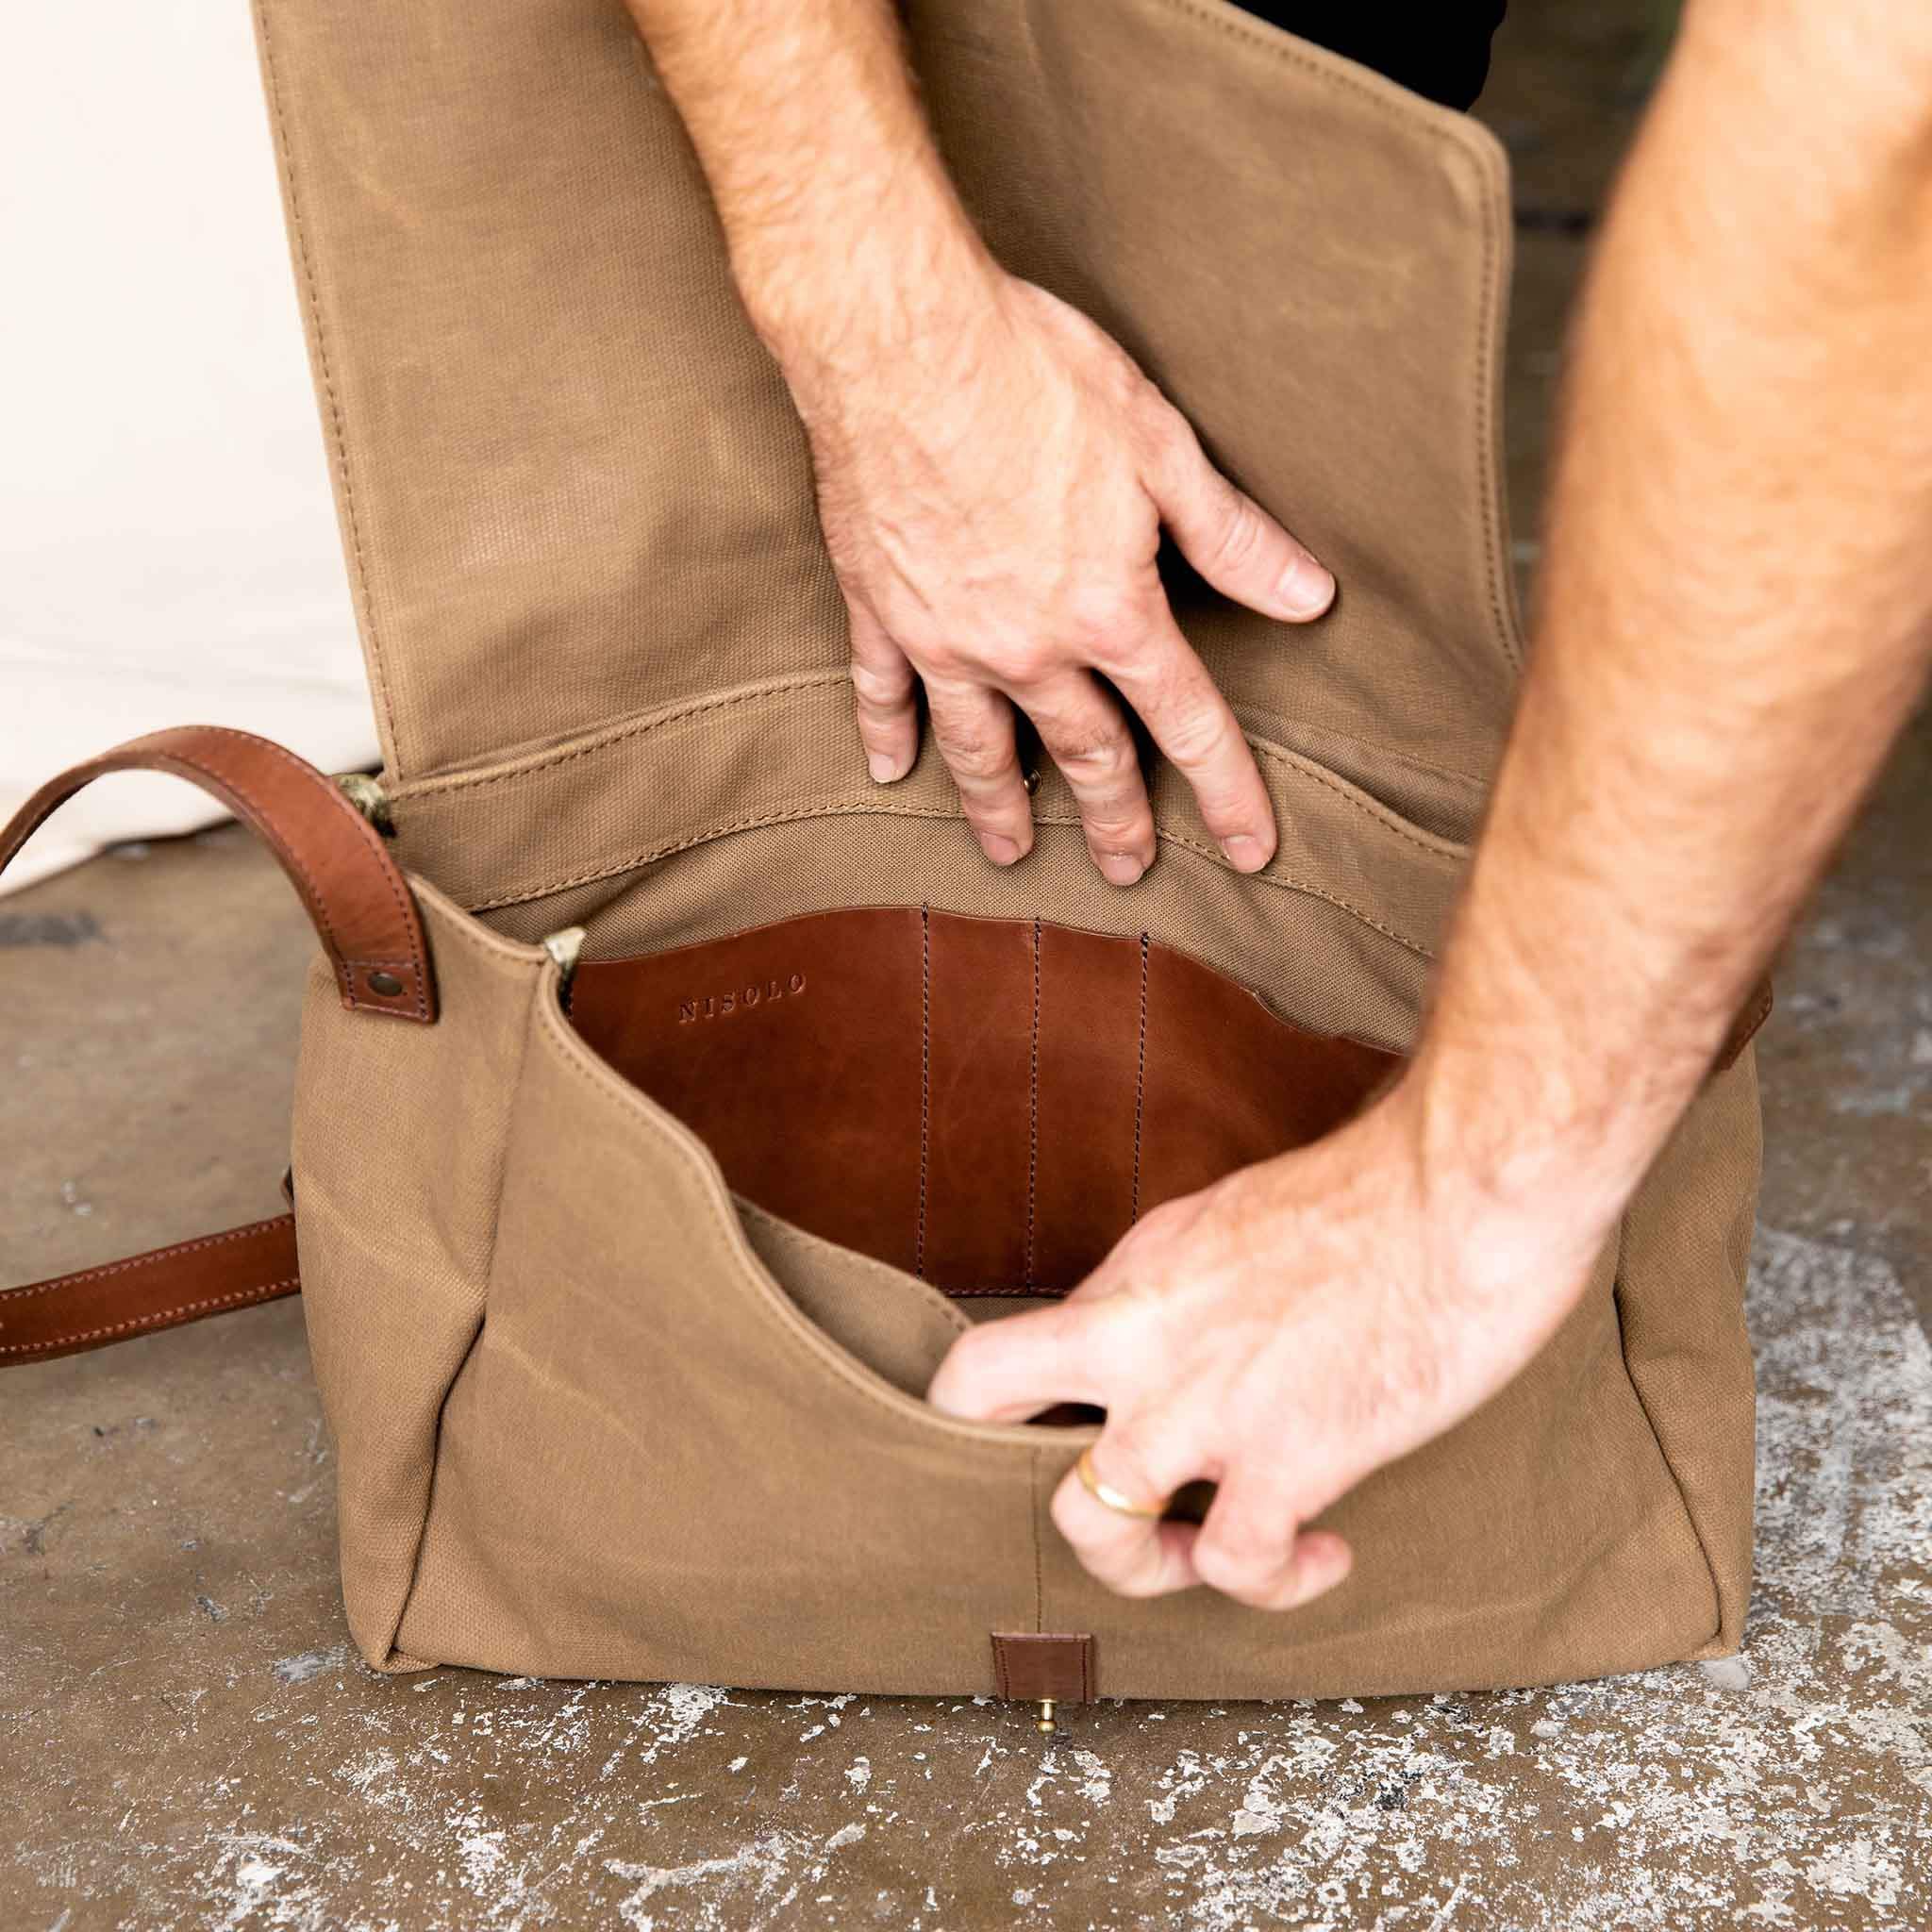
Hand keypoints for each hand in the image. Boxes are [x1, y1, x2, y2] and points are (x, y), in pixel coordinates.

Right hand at [780, 272, 1335, 883]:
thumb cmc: (1036, 377)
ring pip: (978, 747)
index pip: (1186, 722)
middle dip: (1113, 820)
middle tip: (1126, 870)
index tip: (1249, 852)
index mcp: (1109, 613)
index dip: (1226, 792)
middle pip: (1083, 754)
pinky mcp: (878, 609)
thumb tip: (1308, 598)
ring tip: (1011, 856)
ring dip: (1000, 806)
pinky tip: (890, 770)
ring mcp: (944, 639)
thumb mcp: (1160, 448)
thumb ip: (1231, 539)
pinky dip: (888, 733)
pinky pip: (883, 691)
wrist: (900, 342)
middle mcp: (1027, 649)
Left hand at [925, 1083, 1600, 1607]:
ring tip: (1209, 1554)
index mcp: (1136, 1272)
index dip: (1001, 1410)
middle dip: (1000, 1465)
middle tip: (1098, 1498)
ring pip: (1089, 1523)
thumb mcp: (1241, 1217)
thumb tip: (1183, 1338)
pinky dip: (1273, 1582)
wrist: (1468, 1188)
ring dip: (1143, 1564)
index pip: (1007, 1344)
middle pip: (979, 1398)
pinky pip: (1236, 1565)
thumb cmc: (1388, 1194)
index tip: (1064, 1439)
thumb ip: (1188, 1284)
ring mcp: (1202, 1402)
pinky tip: (1319, 1552)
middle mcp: (1142, 1335)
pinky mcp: (1285, 1458)